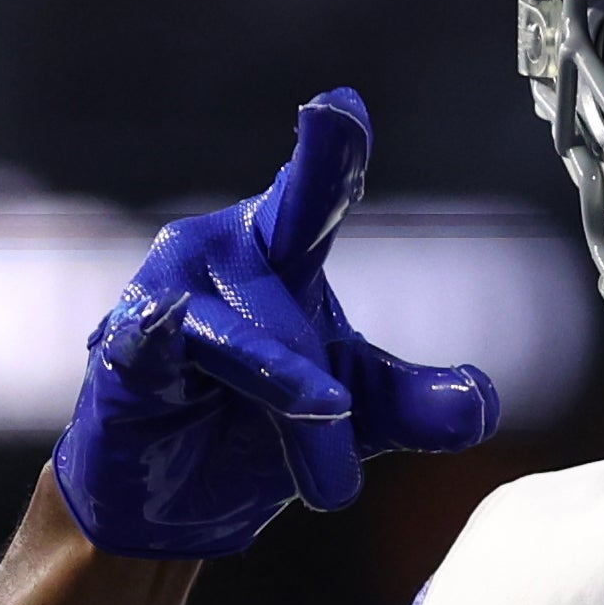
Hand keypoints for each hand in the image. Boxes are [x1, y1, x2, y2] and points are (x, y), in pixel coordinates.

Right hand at [53, 88, 499, 560]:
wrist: (170, 499)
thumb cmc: (260, 423)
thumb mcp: (359, 417)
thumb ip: (417, 404)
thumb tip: (481, 401)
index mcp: (284, 247)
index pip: (320, 192)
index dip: (331, 149)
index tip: (340, 105)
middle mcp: (223, 249)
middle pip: (290, 249)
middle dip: (331, 349)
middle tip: (346, 422)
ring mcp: (167, 290)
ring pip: (241, 330)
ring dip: (287, 391)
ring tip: (327, 463)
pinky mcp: (122, 345)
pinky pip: (156, 338)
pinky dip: (166, 341)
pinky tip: (162, 326)